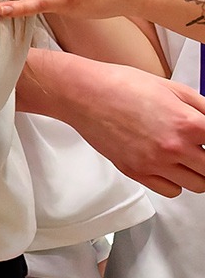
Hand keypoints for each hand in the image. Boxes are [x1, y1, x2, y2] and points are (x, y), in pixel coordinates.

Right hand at [57, 56, 204, 195]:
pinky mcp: (136, 172)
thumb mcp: (173, 88)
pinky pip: (172, 191)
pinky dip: (175, 182)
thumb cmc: (122, 86)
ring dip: (196, 172)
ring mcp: (154, 163)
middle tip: (199, 148)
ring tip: (186, 157)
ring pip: (198, 185)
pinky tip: (168, 165)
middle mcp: (173, 147)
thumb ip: (203, 108)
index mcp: (187, 123)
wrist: (84, 94)